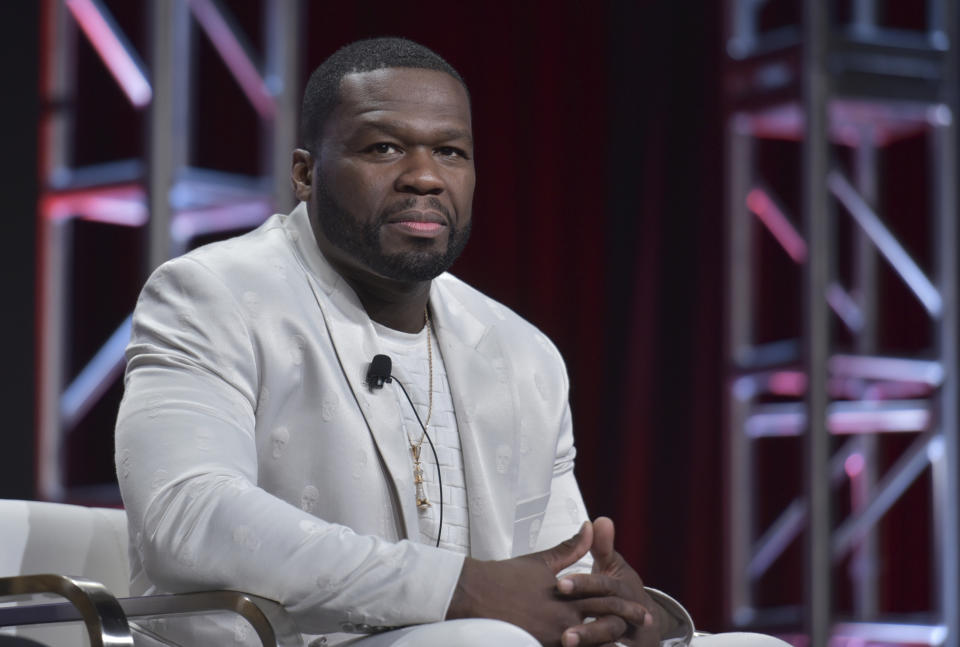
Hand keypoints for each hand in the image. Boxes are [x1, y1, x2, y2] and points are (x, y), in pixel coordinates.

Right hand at [446, 522, 649, 645]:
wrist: (475, 593)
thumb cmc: (506, 577)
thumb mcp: (541, 562)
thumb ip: (570, 548)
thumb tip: (590, 526)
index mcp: (567, 596)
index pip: (604, 600)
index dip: (625, 607)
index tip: (643, 611)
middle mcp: (562, 619)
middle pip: (601, 627)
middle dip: (622, 631)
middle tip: (642, 631)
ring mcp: (550, 637)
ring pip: (585, 645)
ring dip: (602, 644)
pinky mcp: (536, 646)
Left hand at [556, 517, 663, 646]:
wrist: (649, 622)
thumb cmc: (623, 590)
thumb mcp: (614, 567)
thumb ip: (603, 547)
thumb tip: (599, 520)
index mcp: (624, 591)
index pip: (604, 587)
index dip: (583, 585)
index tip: (560, 584)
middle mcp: (631, 616)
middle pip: (611, 623)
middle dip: (588, 629)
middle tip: (564, 635)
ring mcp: (631, 639)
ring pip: (613, 644)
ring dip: (593, 646)